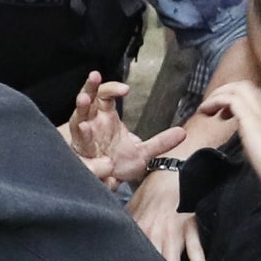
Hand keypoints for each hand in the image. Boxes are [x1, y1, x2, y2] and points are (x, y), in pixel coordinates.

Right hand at [61, 71, 184, 186]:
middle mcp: (93, 122)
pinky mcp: (79, 150)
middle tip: (94, 76)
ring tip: (84, 98)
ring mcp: (84, 135)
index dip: (113, 88)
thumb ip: (161, 142)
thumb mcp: (143, 153)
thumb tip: (182, 133)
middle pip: (88, 97)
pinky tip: (84, 127)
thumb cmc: (118, 163)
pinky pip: (78, 140)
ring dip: (80, 106)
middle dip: (90, 87)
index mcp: (106, 116)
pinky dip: (81, 134)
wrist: (109, 183)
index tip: (126, 89)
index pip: (106, 94)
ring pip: (78, 116)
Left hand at [125, 167, 204, 260]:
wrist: (172, 170)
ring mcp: (173, 233)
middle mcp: (154, 235)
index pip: (132, 260)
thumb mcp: (129, 209)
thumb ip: (121, 227)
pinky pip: (197, 254)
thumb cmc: (149, 193)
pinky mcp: (191, 229)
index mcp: (137, 231)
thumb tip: (104, 246)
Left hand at [196, 80, 260, 205]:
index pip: (256, 99)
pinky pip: (231, 98)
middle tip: (212, 107)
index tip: (223, 114)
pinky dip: (216, 100)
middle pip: (247, 87)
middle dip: (226, 91)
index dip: (237, 100)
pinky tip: (206, 111)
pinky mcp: (252, 121)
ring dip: (219, 94)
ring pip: (239, 87)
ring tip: (206, 108)